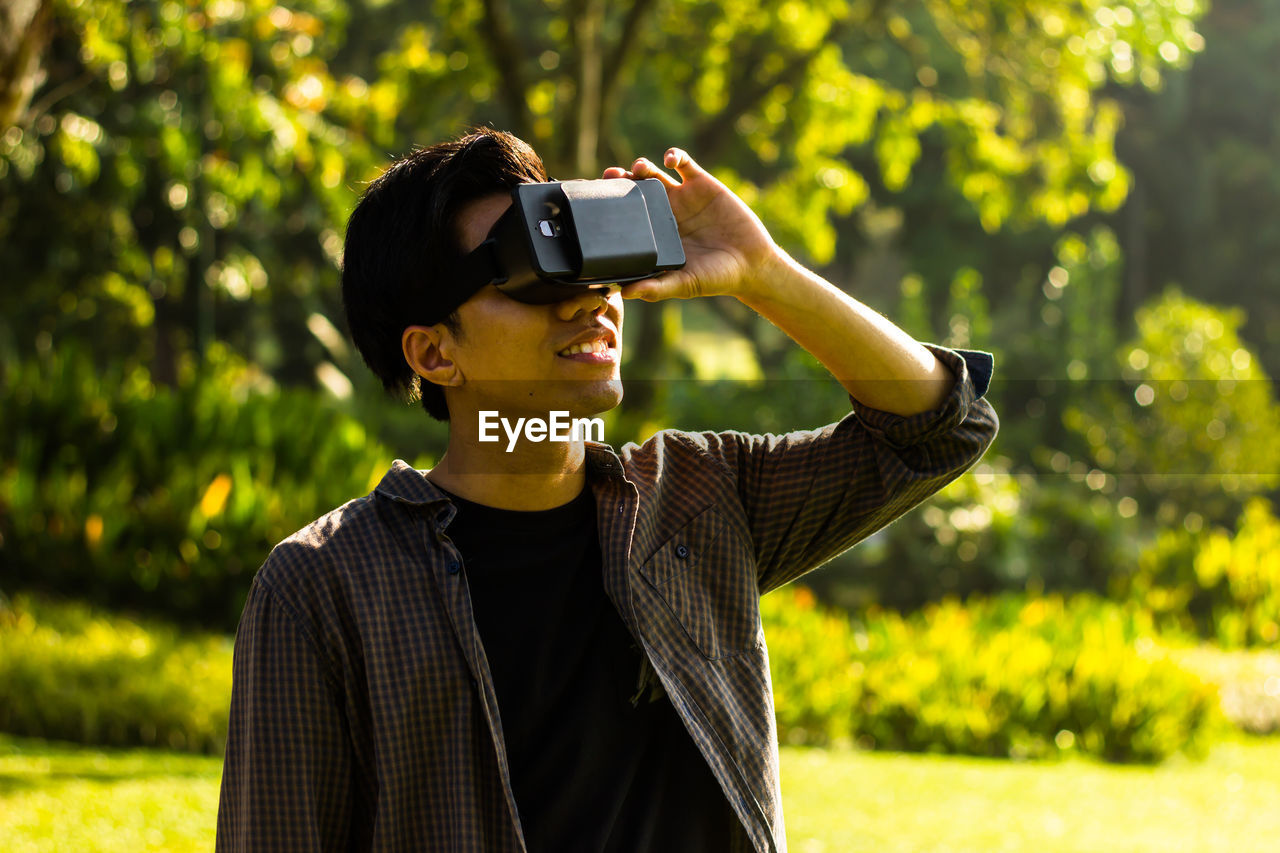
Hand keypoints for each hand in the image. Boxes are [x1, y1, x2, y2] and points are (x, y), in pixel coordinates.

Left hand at [601, 149, 781, 301]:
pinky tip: (670, 159)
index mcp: (654, 234)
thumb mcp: (684, 285)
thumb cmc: (716, 279)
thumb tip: (625, 293)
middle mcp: (664, 213)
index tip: (595, 200)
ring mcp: (682, 196)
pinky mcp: (702, 183)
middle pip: (633, 190)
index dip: (609, 206)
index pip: (625, 216)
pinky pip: (684, 163)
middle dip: (619, 181)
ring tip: (638, 168)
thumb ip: (656, 288)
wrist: (752, 264)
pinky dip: (674, 155)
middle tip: (609, 177)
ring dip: (641, 166)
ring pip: (653, 173)